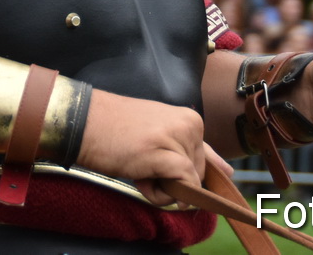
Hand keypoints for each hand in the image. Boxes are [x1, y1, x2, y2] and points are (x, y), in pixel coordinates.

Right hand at [76, 89, 233, 208]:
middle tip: (142, 165)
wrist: (83, 122)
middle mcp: (190, 125)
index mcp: (190, 118)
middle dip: (170, 181)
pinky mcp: (168, 154)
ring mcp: (180, 138)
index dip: (187, 175)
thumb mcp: (159, 135)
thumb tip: (229, 173)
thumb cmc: (116, 131)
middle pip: (196, 175)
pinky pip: (183, 188)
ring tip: (138, 168)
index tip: (172, 173)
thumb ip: (192, 152)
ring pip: (189, 185)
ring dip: (162, 189)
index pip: (208, 160)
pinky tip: (143, 179)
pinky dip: (164, 194)